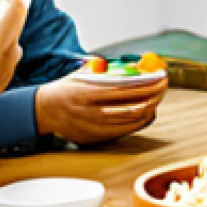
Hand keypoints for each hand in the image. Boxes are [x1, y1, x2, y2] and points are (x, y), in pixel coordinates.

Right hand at [35, 72, 166, 143]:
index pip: (125, 89)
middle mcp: (90, 112)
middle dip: (152, 96)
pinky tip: (146, 113)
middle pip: (132, 107)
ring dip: (149, 109)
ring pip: (130, 122)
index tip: (160, 77)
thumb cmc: (67, 89)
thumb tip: (137, 67)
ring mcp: (93, 128)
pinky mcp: (94, 139)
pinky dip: (138, 122)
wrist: (44, 110)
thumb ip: (108, 72)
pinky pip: (124, 132)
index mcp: (87, 93)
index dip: (146, 84)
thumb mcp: (83, 75)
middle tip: (162, 87)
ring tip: (157, 98)